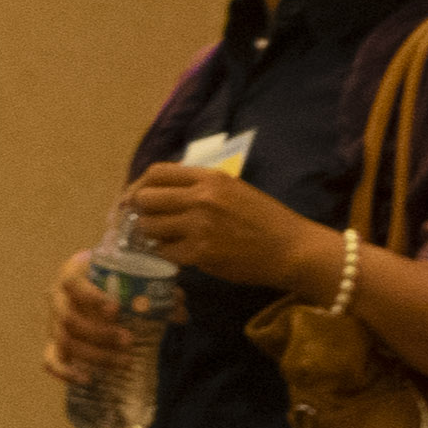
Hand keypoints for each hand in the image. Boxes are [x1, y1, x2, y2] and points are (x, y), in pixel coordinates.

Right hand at [44, 250, 147, 390]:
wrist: (94, 283)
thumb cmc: (114, 280)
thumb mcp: (132, 277)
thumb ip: (156, 290)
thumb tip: (180, 312)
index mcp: (71, 276)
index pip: (73, 285)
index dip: (91, 298)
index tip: (116, 309)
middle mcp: (57, 300)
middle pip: (69, 319)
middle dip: (99, 333)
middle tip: (129, 340)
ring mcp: (53, 323)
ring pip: (65, 342)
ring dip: (94, 354)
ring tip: (124, 362)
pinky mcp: (53, 344)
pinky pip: (50, 360)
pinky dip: (65, 372)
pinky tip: (87, 380)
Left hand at [123, 163, 328, 292]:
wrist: (292, 249)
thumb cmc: (265, 219)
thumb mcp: (234, 189)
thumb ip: (199, 186)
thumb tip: (161, 191)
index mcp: (210, 178)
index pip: (156, 172)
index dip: (140, 185)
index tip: (135, 197)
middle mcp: (201, 198)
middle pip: (145, 198)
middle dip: (141, 211)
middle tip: (148, 221)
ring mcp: (199, 226)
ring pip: (150, 227)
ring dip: (152, 234)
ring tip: (167, 238)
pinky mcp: (200, 253)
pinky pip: (164, 252)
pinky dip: (168, 254)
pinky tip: (180, 253)